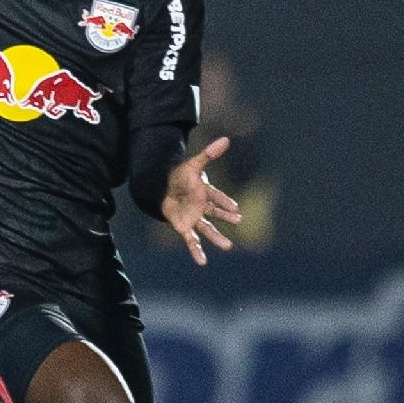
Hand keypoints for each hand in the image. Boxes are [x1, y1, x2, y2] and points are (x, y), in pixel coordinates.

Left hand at [161, 136, 242, 266]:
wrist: (165, 188)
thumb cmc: (182, 176)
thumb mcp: (193, 163)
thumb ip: (209, 154)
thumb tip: (227, 139)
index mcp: (205, 192)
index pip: (216, 197)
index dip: (224, 202)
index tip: (235, 208)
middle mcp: (202, 207)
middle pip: (215, 213)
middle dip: (225, 217)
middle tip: (238, 219)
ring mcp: (194, 218)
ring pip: (207, 229)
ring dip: (216, 238)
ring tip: (228, 247)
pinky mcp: (184, 227)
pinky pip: (191, 241)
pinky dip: (196, 251)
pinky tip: (202, 262)